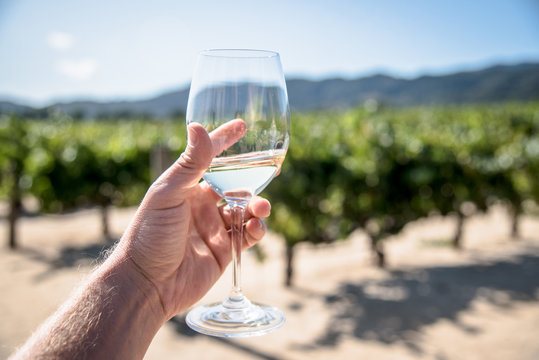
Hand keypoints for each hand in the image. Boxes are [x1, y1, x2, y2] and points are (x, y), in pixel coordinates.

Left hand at [116, 119, 269, 319]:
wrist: (147, 284)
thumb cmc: (149, 234)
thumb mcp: (168, 194)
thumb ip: (189, 163)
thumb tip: (197, 126)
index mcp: (186, 188)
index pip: (209, 159)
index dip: (225, 141)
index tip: (242, 126)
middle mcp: (201, 206)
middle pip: (234, 184)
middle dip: (253, 178)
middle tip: (272, 171)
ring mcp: (213, 229)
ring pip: (245, 210)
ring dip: (257, 205)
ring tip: (261, 208)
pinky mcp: (223, 252)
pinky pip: (247, 236)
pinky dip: (256, 230)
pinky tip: (255, 228)